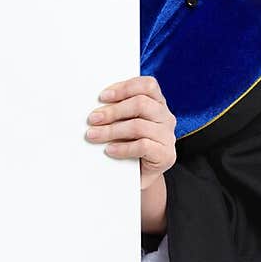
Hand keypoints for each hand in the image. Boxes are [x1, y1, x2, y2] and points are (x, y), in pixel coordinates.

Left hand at [85, 74, 176, 192]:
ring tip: (94, 135)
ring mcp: (167, 136)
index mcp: (157, 103)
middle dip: (113, 110)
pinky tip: (110, 150)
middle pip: (141, 104)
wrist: (140, 176)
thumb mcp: (124, 124)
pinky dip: (122, 148)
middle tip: (93, 119)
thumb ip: (118, 112)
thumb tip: (96, 107)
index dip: (124, 88)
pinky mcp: (165, 155)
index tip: (103, 96)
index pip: (147, 85)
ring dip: (112, 130)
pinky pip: (143, 146)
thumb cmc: (129, 145)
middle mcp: (166, 117)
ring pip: (139, 126)